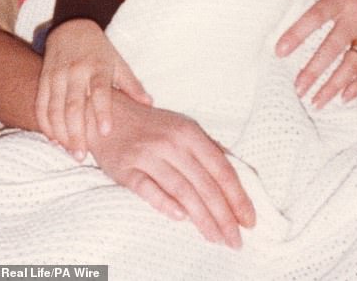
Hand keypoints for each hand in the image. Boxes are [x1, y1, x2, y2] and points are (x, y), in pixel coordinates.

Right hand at [36, 18, 151, 159]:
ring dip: (60, 133)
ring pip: (54, 108)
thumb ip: (131, 85)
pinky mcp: (44, 78)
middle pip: (73, 105)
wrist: (71, 27)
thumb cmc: (100, 51)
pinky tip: (53, 139)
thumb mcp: (118, 62)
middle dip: (76, 133)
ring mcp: (57, 75)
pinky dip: (45, 124)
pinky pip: (41, 104)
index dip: (102, 111)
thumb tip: (149, 104)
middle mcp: (76, 71)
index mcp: (98, 66)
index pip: (100, 90)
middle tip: (82, 156)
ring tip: (70, 151)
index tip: (105, 132)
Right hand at [88, 92, 255, 248]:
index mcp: (189, 133)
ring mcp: (148, 155)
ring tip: (216, 238)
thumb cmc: (150, 125)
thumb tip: (235, 169)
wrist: (106, 116)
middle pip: (204, 184)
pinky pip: (148, 189)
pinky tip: (180, 219)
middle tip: (235, 240)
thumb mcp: (181, 127)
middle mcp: (171, 143)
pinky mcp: (126, 168)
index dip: (237, 196)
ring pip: (182, 190)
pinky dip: (165, 203)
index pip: (221, 168)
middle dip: (224, 215)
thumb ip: (207, 147)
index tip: (249, 220)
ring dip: (202, 218)